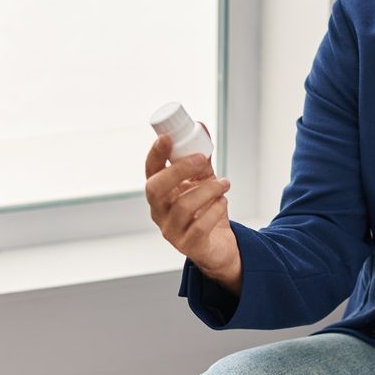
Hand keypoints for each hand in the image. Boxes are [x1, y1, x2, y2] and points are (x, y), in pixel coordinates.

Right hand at [143, 133, 240, 292]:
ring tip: (224, 183)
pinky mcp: (189, 246)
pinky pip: (200, 226)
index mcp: (160, 194)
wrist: (218, 247)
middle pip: (156, 189)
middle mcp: (159, 212)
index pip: (150, 172)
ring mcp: (171, 231)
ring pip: (183, 206)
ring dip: (207, 190)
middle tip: (200, 159)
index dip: (155, 154)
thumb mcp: (202, 182)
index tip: (167, 137)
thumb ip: (200, 159)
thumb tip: (200, 127)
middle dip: (178, 170)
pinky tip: (222, 203)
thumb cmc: (206, 211)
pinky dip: (215, 209)